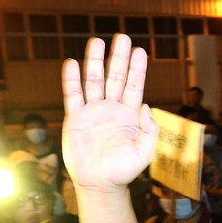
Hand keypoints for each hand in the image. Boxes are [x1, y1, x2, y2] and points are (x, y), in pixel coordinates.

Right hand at [61, 35, 157, 192]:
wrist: (100, 185)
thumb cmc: (124, 170)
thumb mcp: (144, 152)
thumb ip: (150, 130)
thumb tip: (146, 105)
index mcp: (130, 115)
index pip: (134, 86)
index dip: (137, 69)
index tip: (140, 51)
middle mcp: (111, 109)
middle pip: (115, 78)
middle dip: (118, 58)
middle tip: (122, 37)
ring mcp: (93, 112)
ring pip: (93, 82)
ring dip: (95, 62)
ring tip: (96, 41)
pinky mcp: (75, 119)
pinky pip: (73, 96)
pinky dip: (72, 80)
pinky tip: (72, 63)